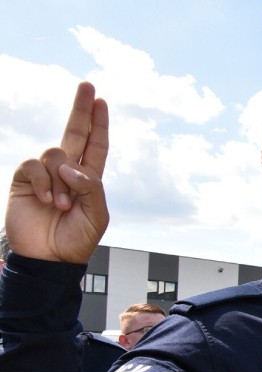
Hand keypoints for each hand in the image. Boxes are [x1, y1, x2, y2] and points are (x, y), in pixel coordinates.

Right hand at [5, 82, 109, 263]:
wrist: (48, 259)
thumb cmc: (76, 240)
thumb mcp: (97, 215)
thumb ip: (91, 187)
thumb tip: (70, 165)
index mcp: (89, 179)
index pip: (96, 146)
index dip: (98, 125)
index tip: (102, 101)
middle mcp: (67, 171)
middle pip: (74, 132)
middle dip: (81, 109)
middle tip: (88, 85)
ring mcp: (45, 174)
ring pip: (55, 153)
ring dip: (61, 180)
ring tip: (61, 206)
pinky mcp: (23, 179)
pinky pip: (34, 165)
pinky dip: (42, 182)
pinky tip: (45, 200)